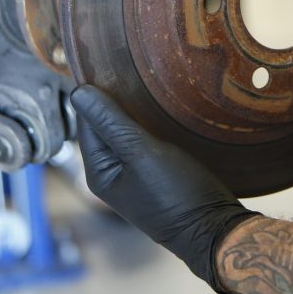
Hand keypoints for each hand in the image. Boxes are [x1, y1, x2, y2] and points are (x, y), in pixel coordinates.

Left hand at [70, 85, 259, 293]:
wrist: (214, 231)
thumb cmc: (176, 194)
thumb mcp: (142, 153)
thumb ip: (111, 122)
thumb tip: (78, 92)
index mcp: (98, 171)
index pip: (87, 121)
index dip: (97, 92)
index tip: (109, 61)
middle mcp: (111, 175)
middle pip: (105, 126)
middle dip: (115, 100)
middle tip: (131, 67)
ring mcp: (133, 177)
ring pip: (126, 133)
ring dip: (134, 111)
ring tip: (147, 84)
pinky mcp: (155, 177)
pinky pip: (143, 143)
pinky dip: (148, 125)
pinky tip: (162, 111)